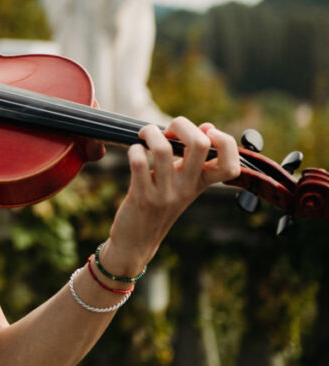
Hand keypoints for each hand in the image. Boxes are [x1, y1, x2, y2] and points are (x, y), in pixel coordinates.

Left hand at [104, 117, 239, 273]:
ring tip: (145, 135)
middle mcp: (187, 187)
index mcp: (201, 183)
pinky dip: (134, 149)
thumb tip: (207, 127)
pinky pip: (138, 164)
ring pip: (163, 150)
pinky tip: (134, 151)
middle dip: (182, 124)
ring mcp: (165, 193)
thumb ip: (194, 158)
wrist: (138, 240)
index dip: (226, 142)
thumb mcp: (183, 184)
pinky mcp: (141, 196)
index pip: (231, 164)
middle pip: (201, 145)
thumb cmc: (160, 204)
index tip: (206, 132)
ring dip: (151, 133)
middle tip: (167, 129)